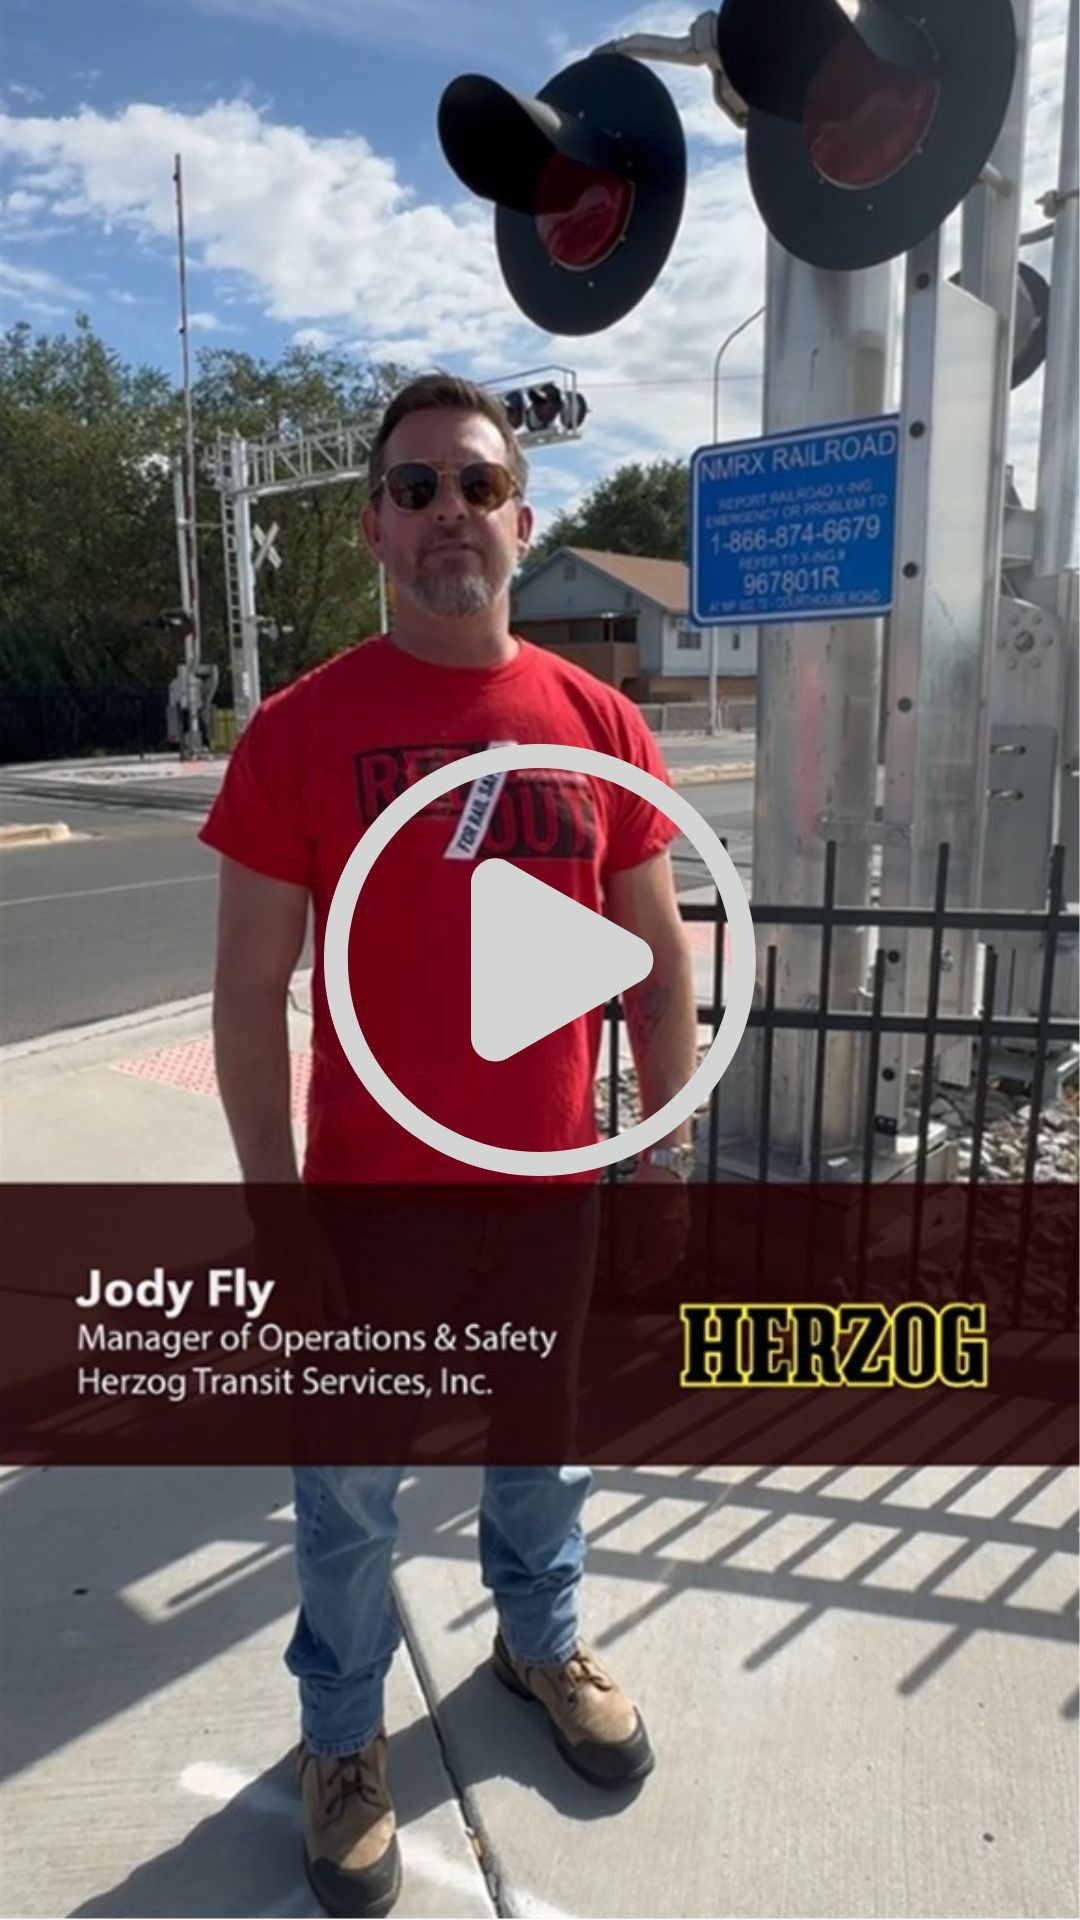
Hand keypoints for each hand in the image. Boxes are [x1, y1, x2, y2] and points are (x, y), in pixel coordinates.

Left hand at [619, 1160, 691, 1292]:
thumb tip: (622, 1268)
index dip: (637, 1281)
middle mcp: (676, 1237)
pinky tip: (654, 1253)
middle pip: (663, 1267)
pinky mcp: (685, 1221)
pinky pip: (676, 1247)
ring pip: (671, 1258)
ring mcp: (683, 1229)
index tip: (625, 1287)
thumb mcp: (627, 1216)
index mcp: (661, 1238)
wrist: (665, 1165)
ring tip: (639, 1269)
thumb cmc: (643, 1187)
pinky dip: (664, 1256)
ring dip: (655, 1268)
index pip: (651, 1270)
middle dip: (646, 1277)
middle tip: (631, 1282)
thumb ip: (625, 1244)